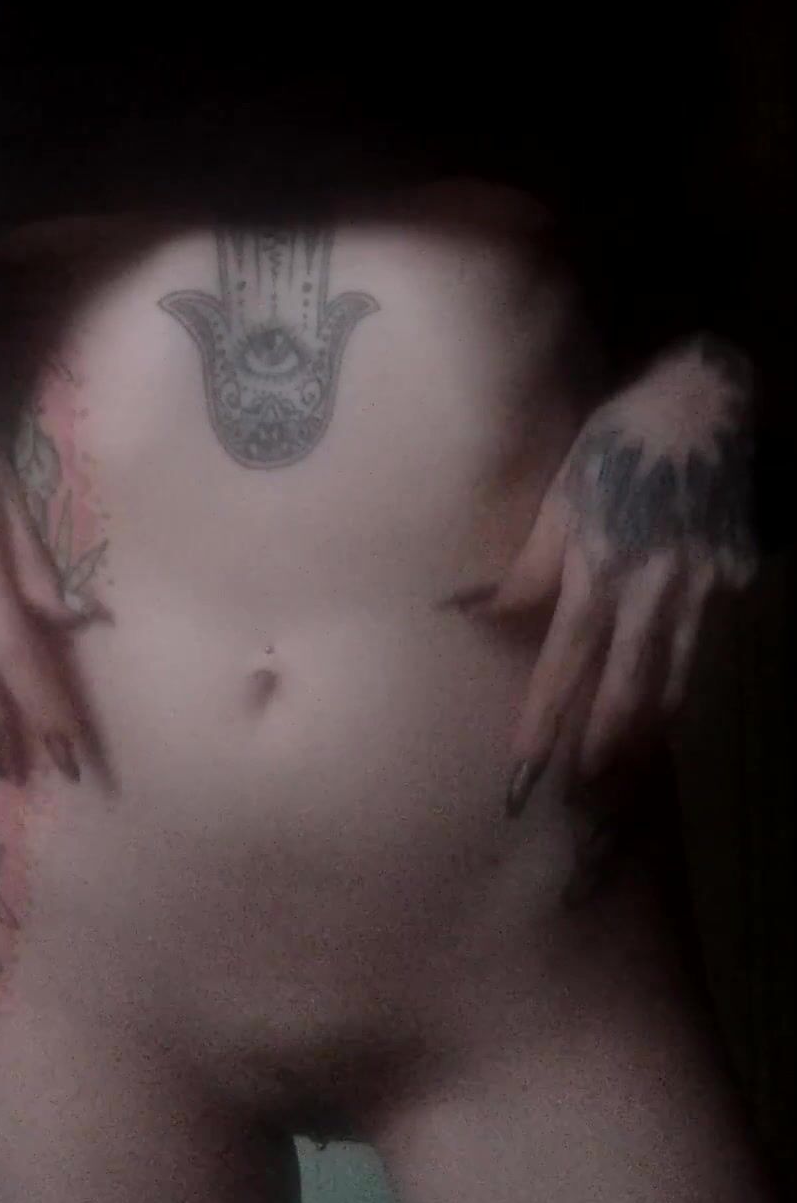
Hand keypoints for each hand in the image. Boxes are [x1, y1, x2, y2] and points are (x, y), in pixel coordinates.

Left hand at [483, 336, 757, 812]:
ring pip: (672, 679)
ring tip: (622, 776)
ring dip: (645, 732)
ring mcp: (700, 590)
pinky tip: (666, 706)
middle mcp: (652, 591)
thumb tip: (471, 610)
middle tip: (582, 801)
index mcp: (600, 568)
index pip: (563, 665)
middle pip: (626, 690)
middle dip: (603, 751)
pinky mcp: (732, 581)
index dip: (544, 723)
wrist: (708, 401)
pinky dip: (681, 680)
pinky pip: (702, 643)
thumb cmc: (618, 441)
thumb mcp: (562, 494)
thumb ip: (526, 564)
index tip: (524, 774)